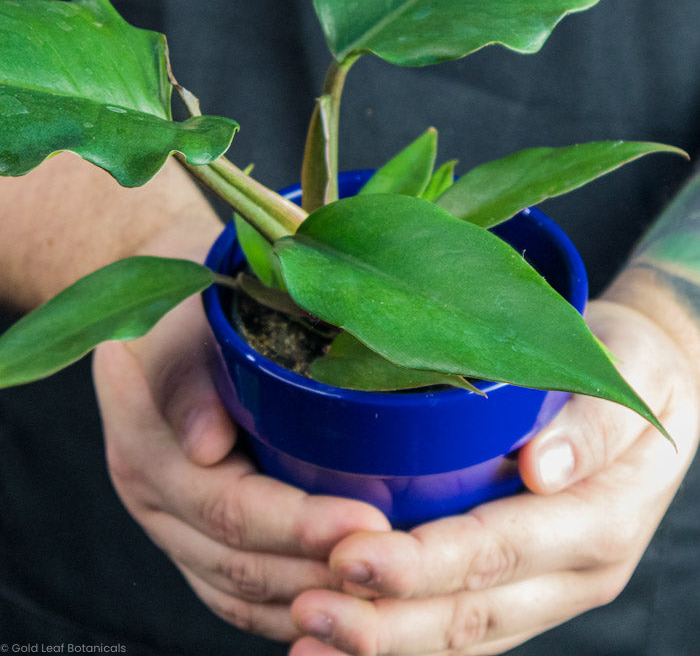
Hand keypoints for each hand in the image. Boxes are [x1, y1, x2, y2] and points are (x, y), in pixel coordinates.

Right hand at [92, 227, 390, 641]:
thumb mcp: (181, 325)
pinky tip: (332, 601)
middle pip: (238, 563)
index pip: (230, 507)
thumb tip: (205, 445)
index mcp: (149, 448)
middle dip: (318, 570)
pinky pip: (232, 597)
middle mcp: (153, 500)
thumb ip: (190, 376)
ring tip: (376, 591)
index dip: (300, 524)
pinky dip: (283, 608)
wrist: (157, 327)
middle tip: (391, 565)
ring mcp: (169, 525)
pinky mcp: (189, 538)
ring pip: (237, 593)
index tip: (368, 520)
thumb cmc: (183, 316)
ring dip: (308, 600)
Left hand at [289, 298, 698, 654]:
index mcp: (599, 519)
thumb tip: (542, 469)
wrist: (656, 396)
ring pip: (464, 636)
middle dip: (385, 619)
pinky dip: (408, 640)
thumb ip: (591, 427)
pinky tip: (352, 640)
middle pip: (471, 611)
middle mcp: (575, 571)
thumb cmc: (631, 372)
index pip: (497, 549)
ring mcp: (552, 588)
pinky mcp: (528, 588)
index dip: (421, 562)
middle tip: (307, 609)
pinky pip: (468, 631)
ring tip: (310, 636)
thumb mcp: (628, 376)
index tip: (348, 557)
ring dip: (385, 644)